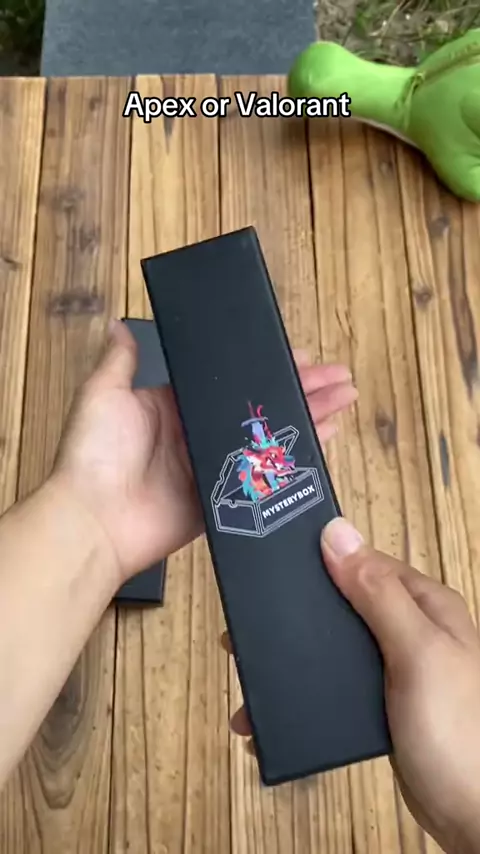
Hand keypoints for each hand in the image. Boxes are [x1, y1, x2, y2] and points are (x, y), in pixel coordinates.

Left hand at [51, 320, 357, 583]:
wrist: (93, 522)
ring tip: (344, 400)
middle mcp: (198, 434)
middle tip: (339, 378)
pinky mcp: (224, 501)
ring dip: (308, 419)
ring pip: (270, 439)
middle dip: (301, 390)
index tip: (300, 353)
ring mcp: (214, 468)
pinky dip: (296, 462)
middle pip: (260, 407)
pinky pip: (266, 478)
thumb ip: (119, 362)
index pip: (231, 381)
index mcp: (175, 406)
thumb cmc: (95, 455)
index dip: (266, 367)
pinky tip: (325, 443)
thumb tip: (120, 324)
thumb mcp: (103, 396)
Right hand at [229, 518, 479, 853]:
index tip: (273, 565)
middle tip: (247, 629)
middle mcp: (412, 628)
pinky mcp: (382, 703)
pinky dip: (306, 689)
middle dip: (298, 615)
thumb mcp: (415, 652)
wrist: (470, 814)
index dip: (321, 560)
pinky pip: (336, 683)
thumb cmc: (456, 731)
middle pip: (343, 603)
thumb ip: (376, 595)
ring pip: (334, 645)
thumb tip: (336, 532)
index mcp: (425, 604)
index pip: (365, 563)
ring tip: (249, 672)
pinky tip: (278, 705)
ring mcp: (397, 666)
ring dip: (295, 656)